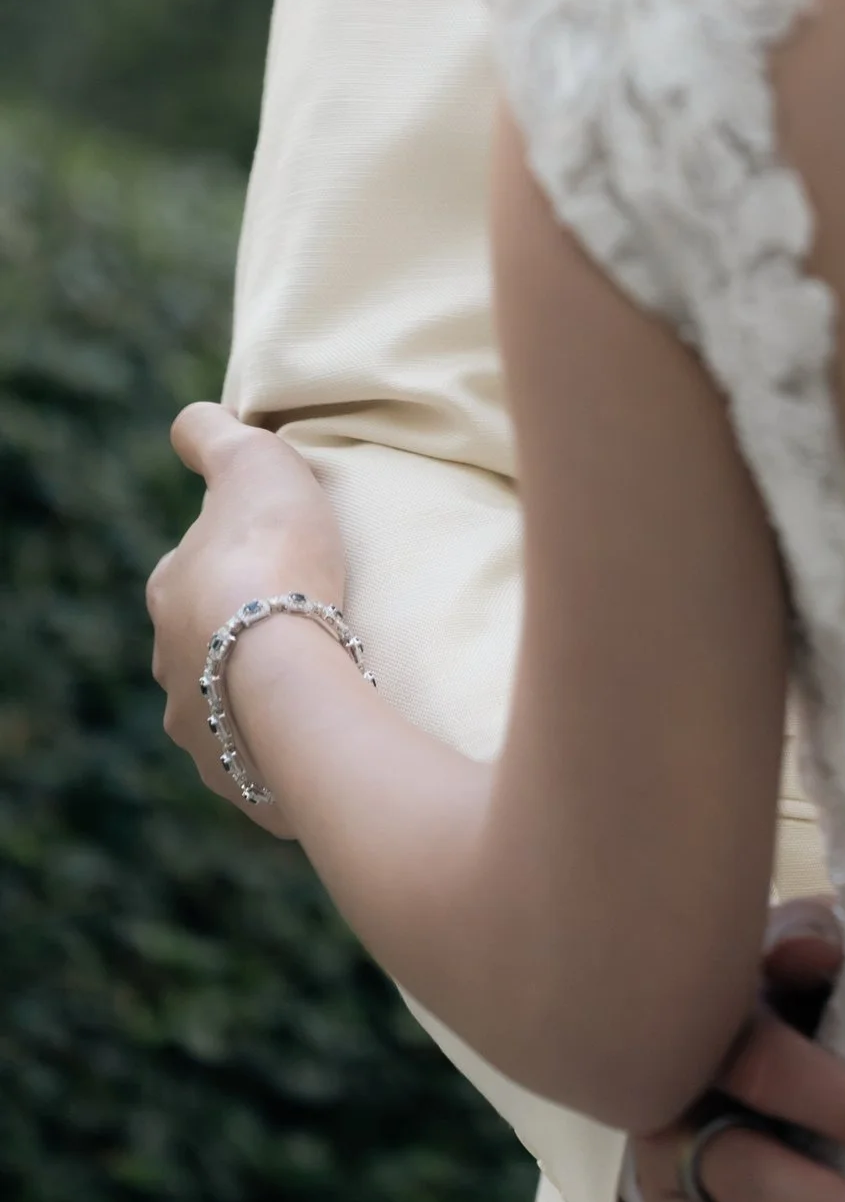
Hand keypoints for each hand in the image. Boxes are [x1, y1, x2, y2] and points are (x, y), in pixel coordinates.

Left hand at [147, 402, 348, 835]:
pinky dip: (281, 747)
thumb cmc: (272, 560)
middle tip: (297, 619)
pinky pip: (260, 762)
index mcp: (170, 594)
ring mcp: (202, 730)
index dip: (225, 556)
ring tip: (314, 682)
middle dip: (237, 633)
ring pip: (226, 707)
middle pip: (202, 643)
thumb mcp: (251, 463)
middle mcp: (171, 667)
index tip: (268, 550)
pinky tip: (318, 733)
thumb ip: (214, 435)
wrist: (289, 674)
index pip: (186, 569)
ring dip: (258, 694)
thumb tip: (190, 422)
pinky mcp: (240, 779)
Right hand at [631, 899, 844, 1201]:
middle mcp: (673, 1121)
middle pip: (742, 1176)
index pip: (762, 1068)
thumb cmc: (785, 992)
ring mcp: (663, 1197)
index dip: (837, 1102)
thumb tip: (820, 952)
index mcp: (706, 1037)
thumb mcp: (798, 955)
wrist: (713, 1029)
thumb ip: (810, 947)